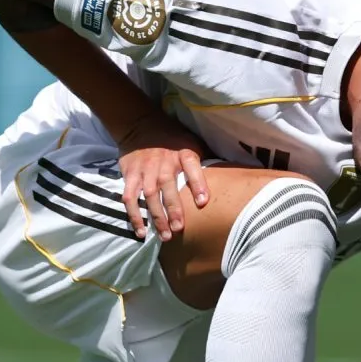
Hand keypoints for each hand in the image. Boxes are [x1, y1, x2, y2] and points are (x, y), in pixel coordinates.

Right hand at [115, 114, 210, 240]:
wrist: (141, 125)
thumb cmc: (173, 139)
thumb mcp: (192, 142)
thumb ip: (205, 160)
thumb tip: (230, 177)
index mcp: (182, 152)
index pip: (191, 165)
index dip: (197, 183)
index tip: (203, 202)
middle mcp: (163, 161)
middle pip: (167, 185)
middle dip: (173, 208)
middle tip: (179, 229)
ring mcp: (145, 169)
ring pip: (148, 194)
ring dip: (156, 216)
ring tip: (165, 236)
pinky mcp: (130, 175)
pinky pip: (130, 197)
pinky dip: (134, 215)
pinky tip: (141, 231)